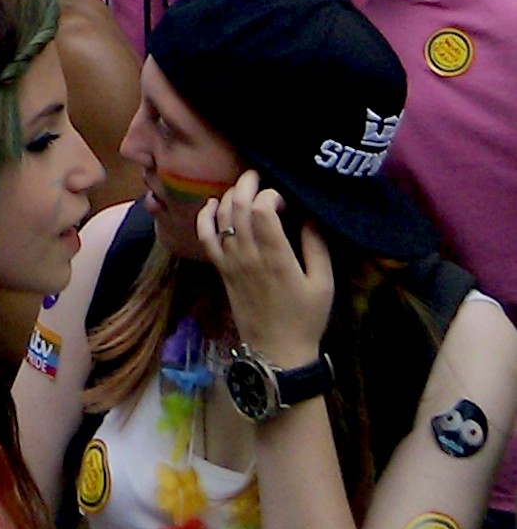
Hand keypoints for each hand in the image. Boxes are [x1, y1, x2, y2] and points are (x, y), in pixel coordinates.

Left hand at [198, 170, 333, 369]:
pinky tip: (213, 204)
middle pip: (237, 207)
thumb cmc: (305, 318)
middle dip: (246, 184)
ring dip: (229, 195)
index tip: (283, 199)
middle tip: (259, 176)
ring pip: (221, 217)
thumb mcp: (323, 283)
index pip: (261, 210)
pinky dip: (205, 216)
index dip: (270, 195)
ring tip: (243, 186)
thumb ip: (316, 246)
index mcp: (276, 257)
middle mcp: (248, 255)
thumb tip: (311, 215)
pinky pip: (205, 237)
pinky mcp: (220, 269)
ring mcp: (230, 261)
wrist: (276, 351)